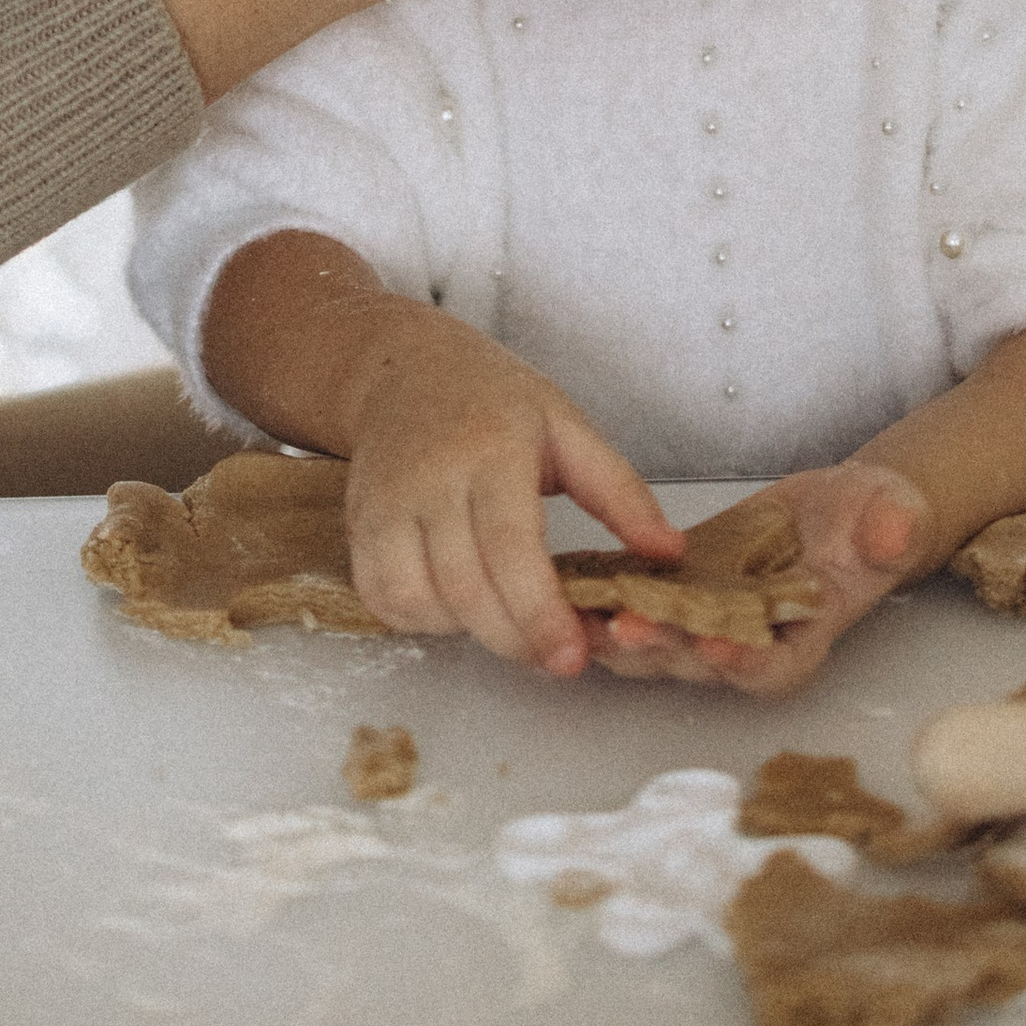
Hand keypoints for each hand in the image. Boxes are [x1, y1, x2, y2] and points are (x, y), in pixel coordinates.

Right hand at [331, 303, 684, 675]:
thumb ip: (620, 492)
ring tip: (505, 613)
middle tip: (557, 656)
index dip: (539, 613)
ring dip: (467, 629)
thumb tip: (669, 554)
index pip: (510, 548)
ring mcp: (385, 504)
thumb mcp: (567, 426)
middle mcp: (429, 479)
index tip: (572, 658)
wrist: (403, 368)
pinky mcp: (357, 526)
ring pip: (418, 600)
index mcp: (490, 449)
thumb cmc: (492, 398)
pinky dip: (421, 618)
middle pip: (465, 587)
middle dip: (515, 639)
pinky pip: (382, 598)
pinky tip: (456, 602)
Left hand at [582, 463, 932, 694]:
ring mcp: (708, 622)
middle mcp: (749, 644)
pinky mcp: (678, 594)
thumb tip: (893, 531)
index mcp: (804, 640)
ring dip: (614, 633)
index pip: (772, 666)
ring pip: (655, 642)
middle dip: (660, 646)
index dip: (743, 661)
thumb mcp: (892, 516)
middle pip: (698, 660)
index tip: (716, 644)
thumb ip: (893, 530)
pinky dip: (599, 597)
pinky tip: (566, 579)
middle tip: (623, 625)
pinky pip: (635, 603)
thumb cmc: (875, 519)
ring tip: (575, 613)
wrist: (840, 511)